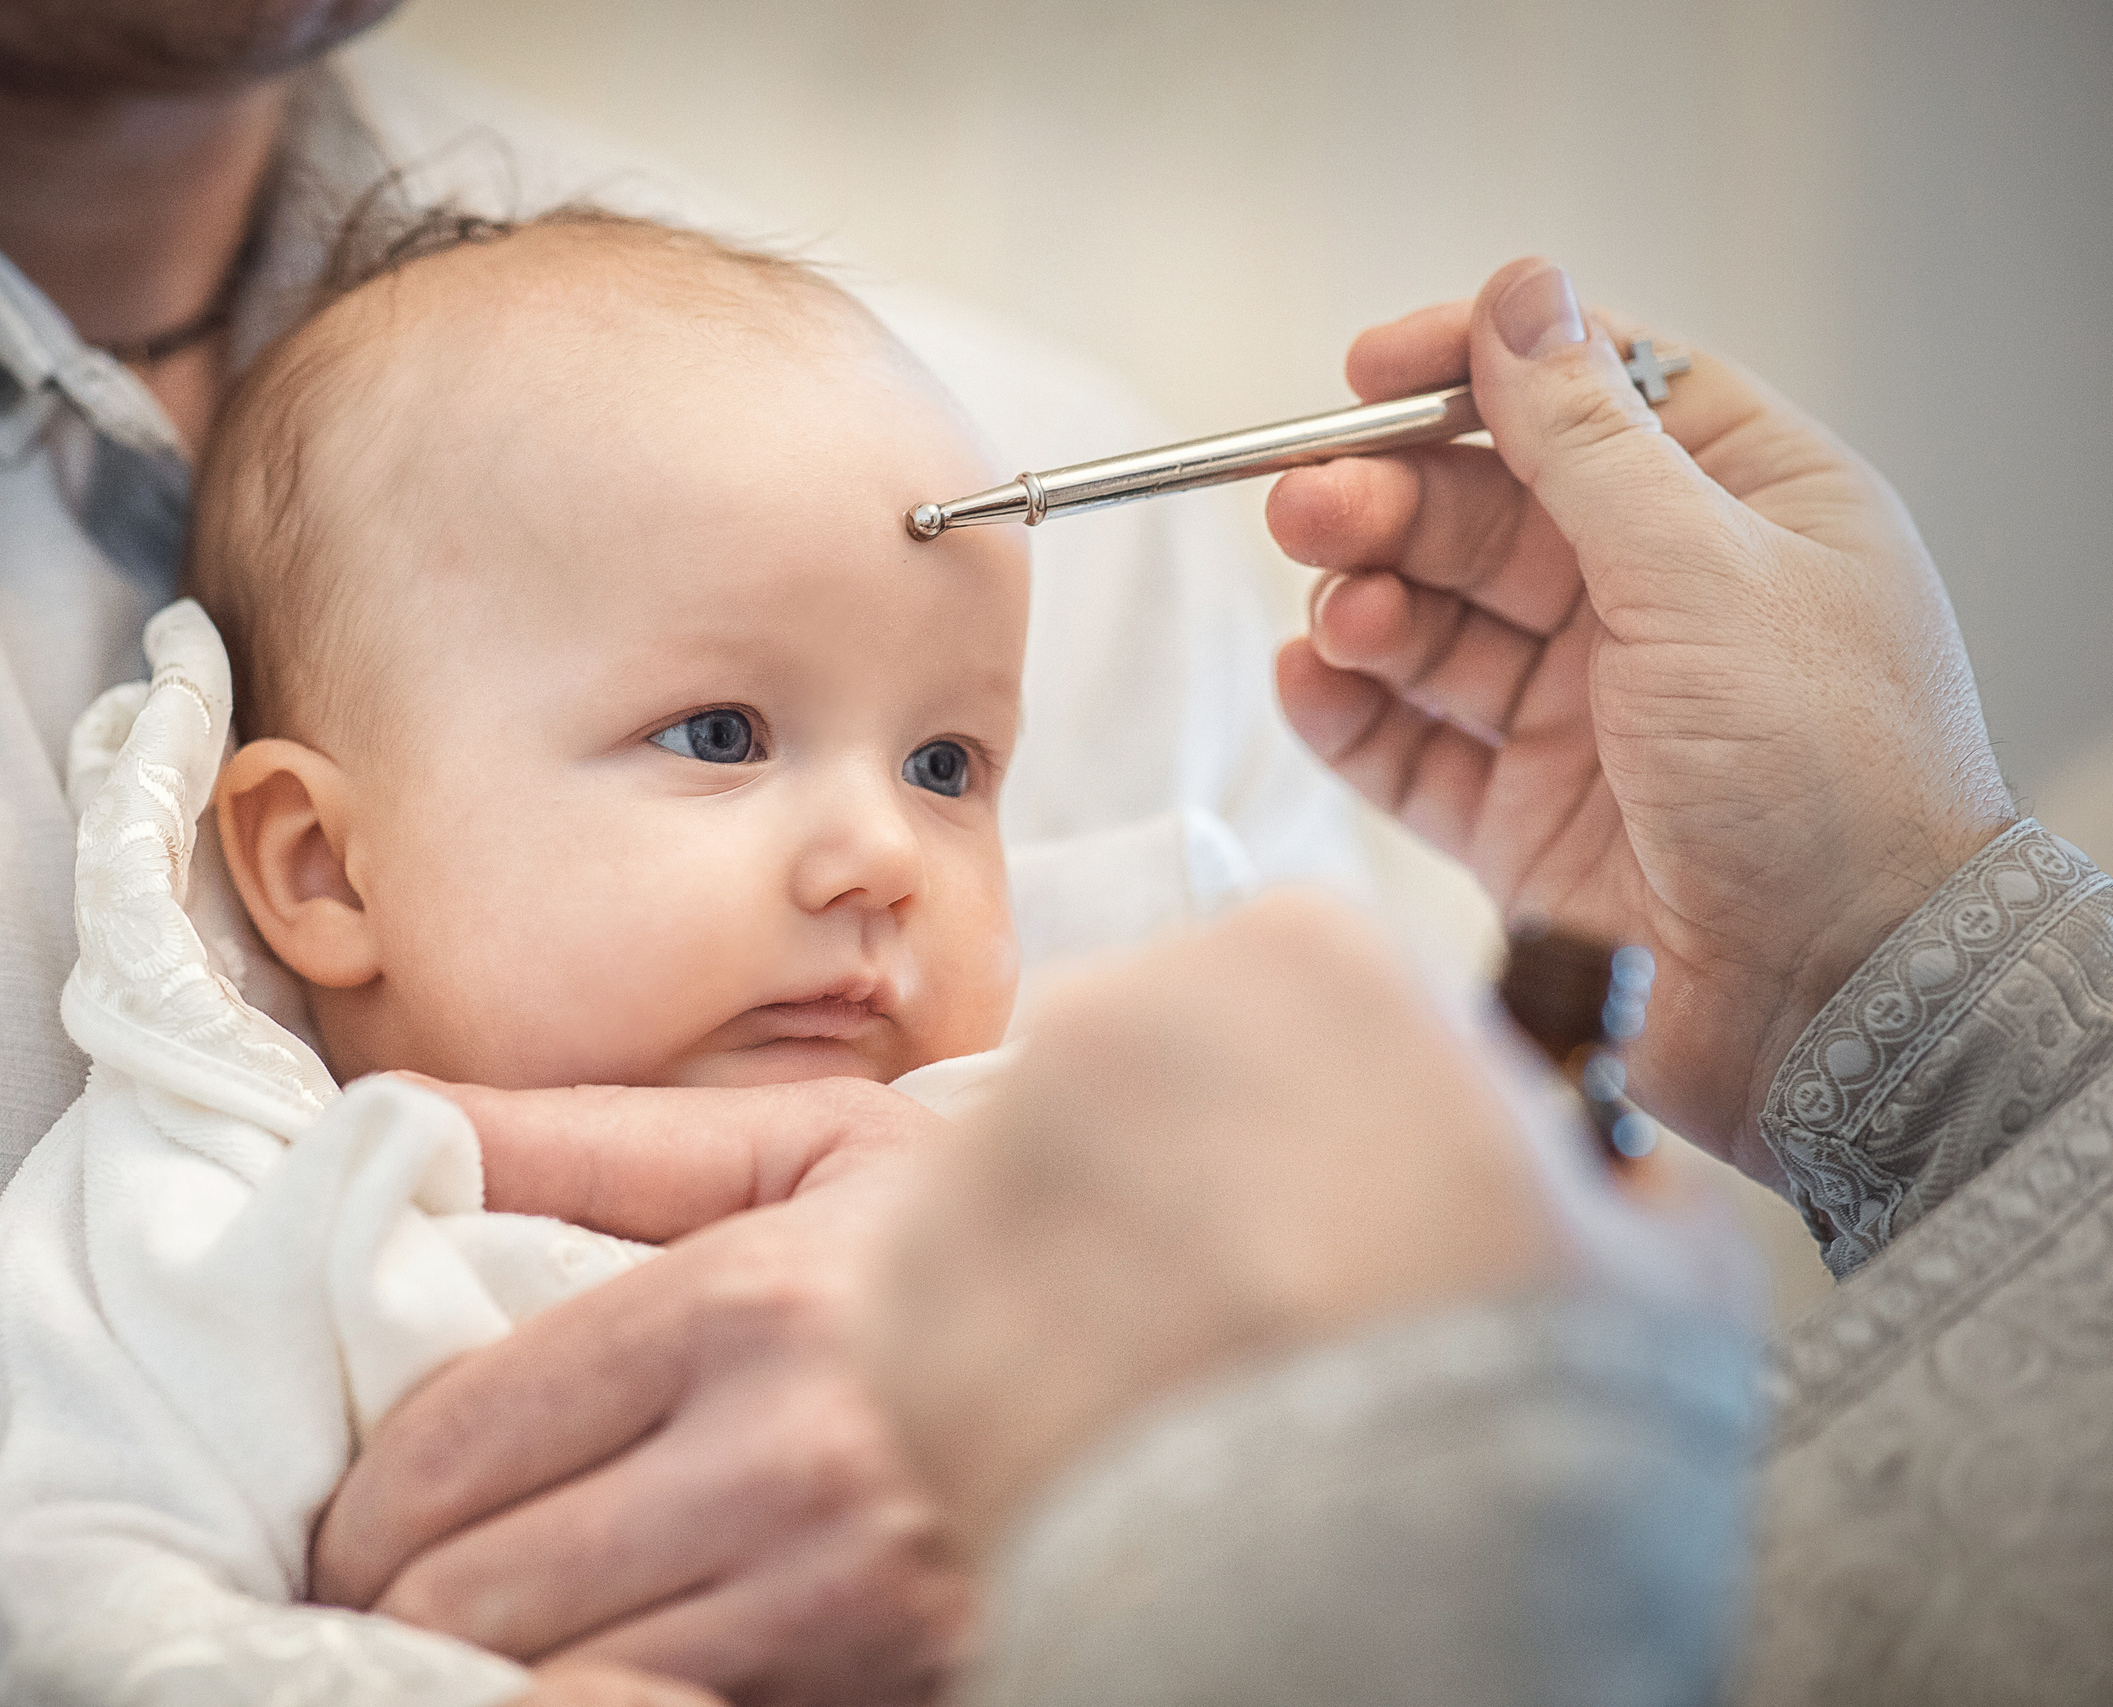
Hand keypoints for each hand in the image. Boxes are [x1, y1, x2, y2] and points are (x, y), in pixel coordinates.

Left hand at [312, 1077, 968, 1705]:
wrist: (1189, 1330)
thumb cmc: (961, 1232)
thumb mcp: (791, 1146)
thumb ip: (584, 1140)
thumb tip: (389, 1120)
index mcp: (741, 1306)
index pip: (453, 1441)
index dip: (364, 1497)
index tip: (358, 1510)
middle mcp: (786, 1461)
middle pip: (476, 1589)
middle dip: (399, 1597)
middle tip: (388, 1586)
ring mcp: (843, 1596)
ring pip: (550, 1682)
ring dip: (484, 1661)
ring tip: (481, 1623)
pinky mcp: (885, 1682)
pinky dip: (597, 1697)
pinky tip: (595, 1654)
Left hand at [871, 891, 1562, 1556]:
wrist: (1373, 1591)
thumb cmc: (1532, 1403)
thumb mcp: (1659, 1248)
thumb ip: (1599, 1160)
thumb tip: (1583, 1169)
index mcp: (1302, 956)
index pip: (1303, 989)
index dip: (1340, 1100)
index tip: (1365, 1198)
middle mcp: (1120, 1009)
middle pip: (1157, 1070)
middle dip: (1205, 1164)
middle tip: (1273, 1299)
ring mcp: (992, 1144)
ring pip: (1049, 1178)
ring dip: (1103, 1254)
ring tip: (1190, 1381)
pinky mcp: (904, 1282)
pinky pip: (962, 1292)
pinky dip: (1016, 1355)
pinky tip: (1103, 1427)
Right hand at [1271, 257, 2013, 1176]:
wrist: (1843, 1005)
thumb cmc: (1830, 781)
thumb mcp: (1705, 571)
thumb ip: (1587, 437)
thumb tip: (1522, 291)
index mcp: (1742, 511)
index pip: (1591, 393)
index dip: (1476, 369)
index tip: (1372, 370)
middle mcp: (1660, 602)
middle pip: (1487, 510)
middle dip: (1391, 499)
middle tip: (1309, 504)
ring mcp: (1587, 713)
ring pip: (1436, 624)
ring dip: (1365, 603)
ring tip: (1337, 617)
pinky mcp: (1522, 817)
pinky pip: (1409, 744)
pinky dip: (1349, 712)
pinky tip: (1313, 684)